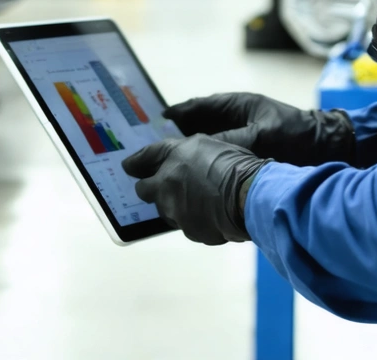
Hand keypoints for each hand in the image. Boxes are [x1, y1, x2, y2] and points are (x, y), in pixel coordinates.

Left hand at [121, 135, 267, 245]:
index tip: (128, 167)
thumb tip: (178, 164)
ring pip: (167, 209)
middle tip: (164, 187)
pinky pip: (187, 225)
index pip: (145, 157)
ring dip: (176, 205)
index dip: (135, 162)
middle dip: (151, 188)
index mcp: (172, 158)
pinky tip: (212, 214)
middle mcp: (166, 185)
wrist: (249, 195)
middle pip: (145, 189)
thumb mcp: (209, 145)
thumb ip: (187, 154)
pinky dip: (196, 220)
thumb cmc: (235, 165)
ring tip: (200, 201)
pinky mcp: (190, 231)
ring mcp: (176, 211)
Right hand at [164, 93, 354, 166]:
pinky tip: (196, 176)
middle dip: (179, 135)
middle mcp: (236, 119)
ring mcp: (242, 135)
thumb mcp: (261, 136)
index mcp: (238, 105)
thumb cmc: (297, 135)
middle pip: (199, 125)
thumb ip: (231, 141)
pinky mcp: (248, 153)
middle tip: (156, 146)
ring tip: (170, 163)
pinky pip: (221, 156)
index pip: (200, 106)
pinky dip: (208, 163)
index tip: (159, 120)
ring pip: (208, 142)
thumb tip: (201, 150)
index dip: (178, 114)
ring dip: (192, 151)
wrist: (327, 147)